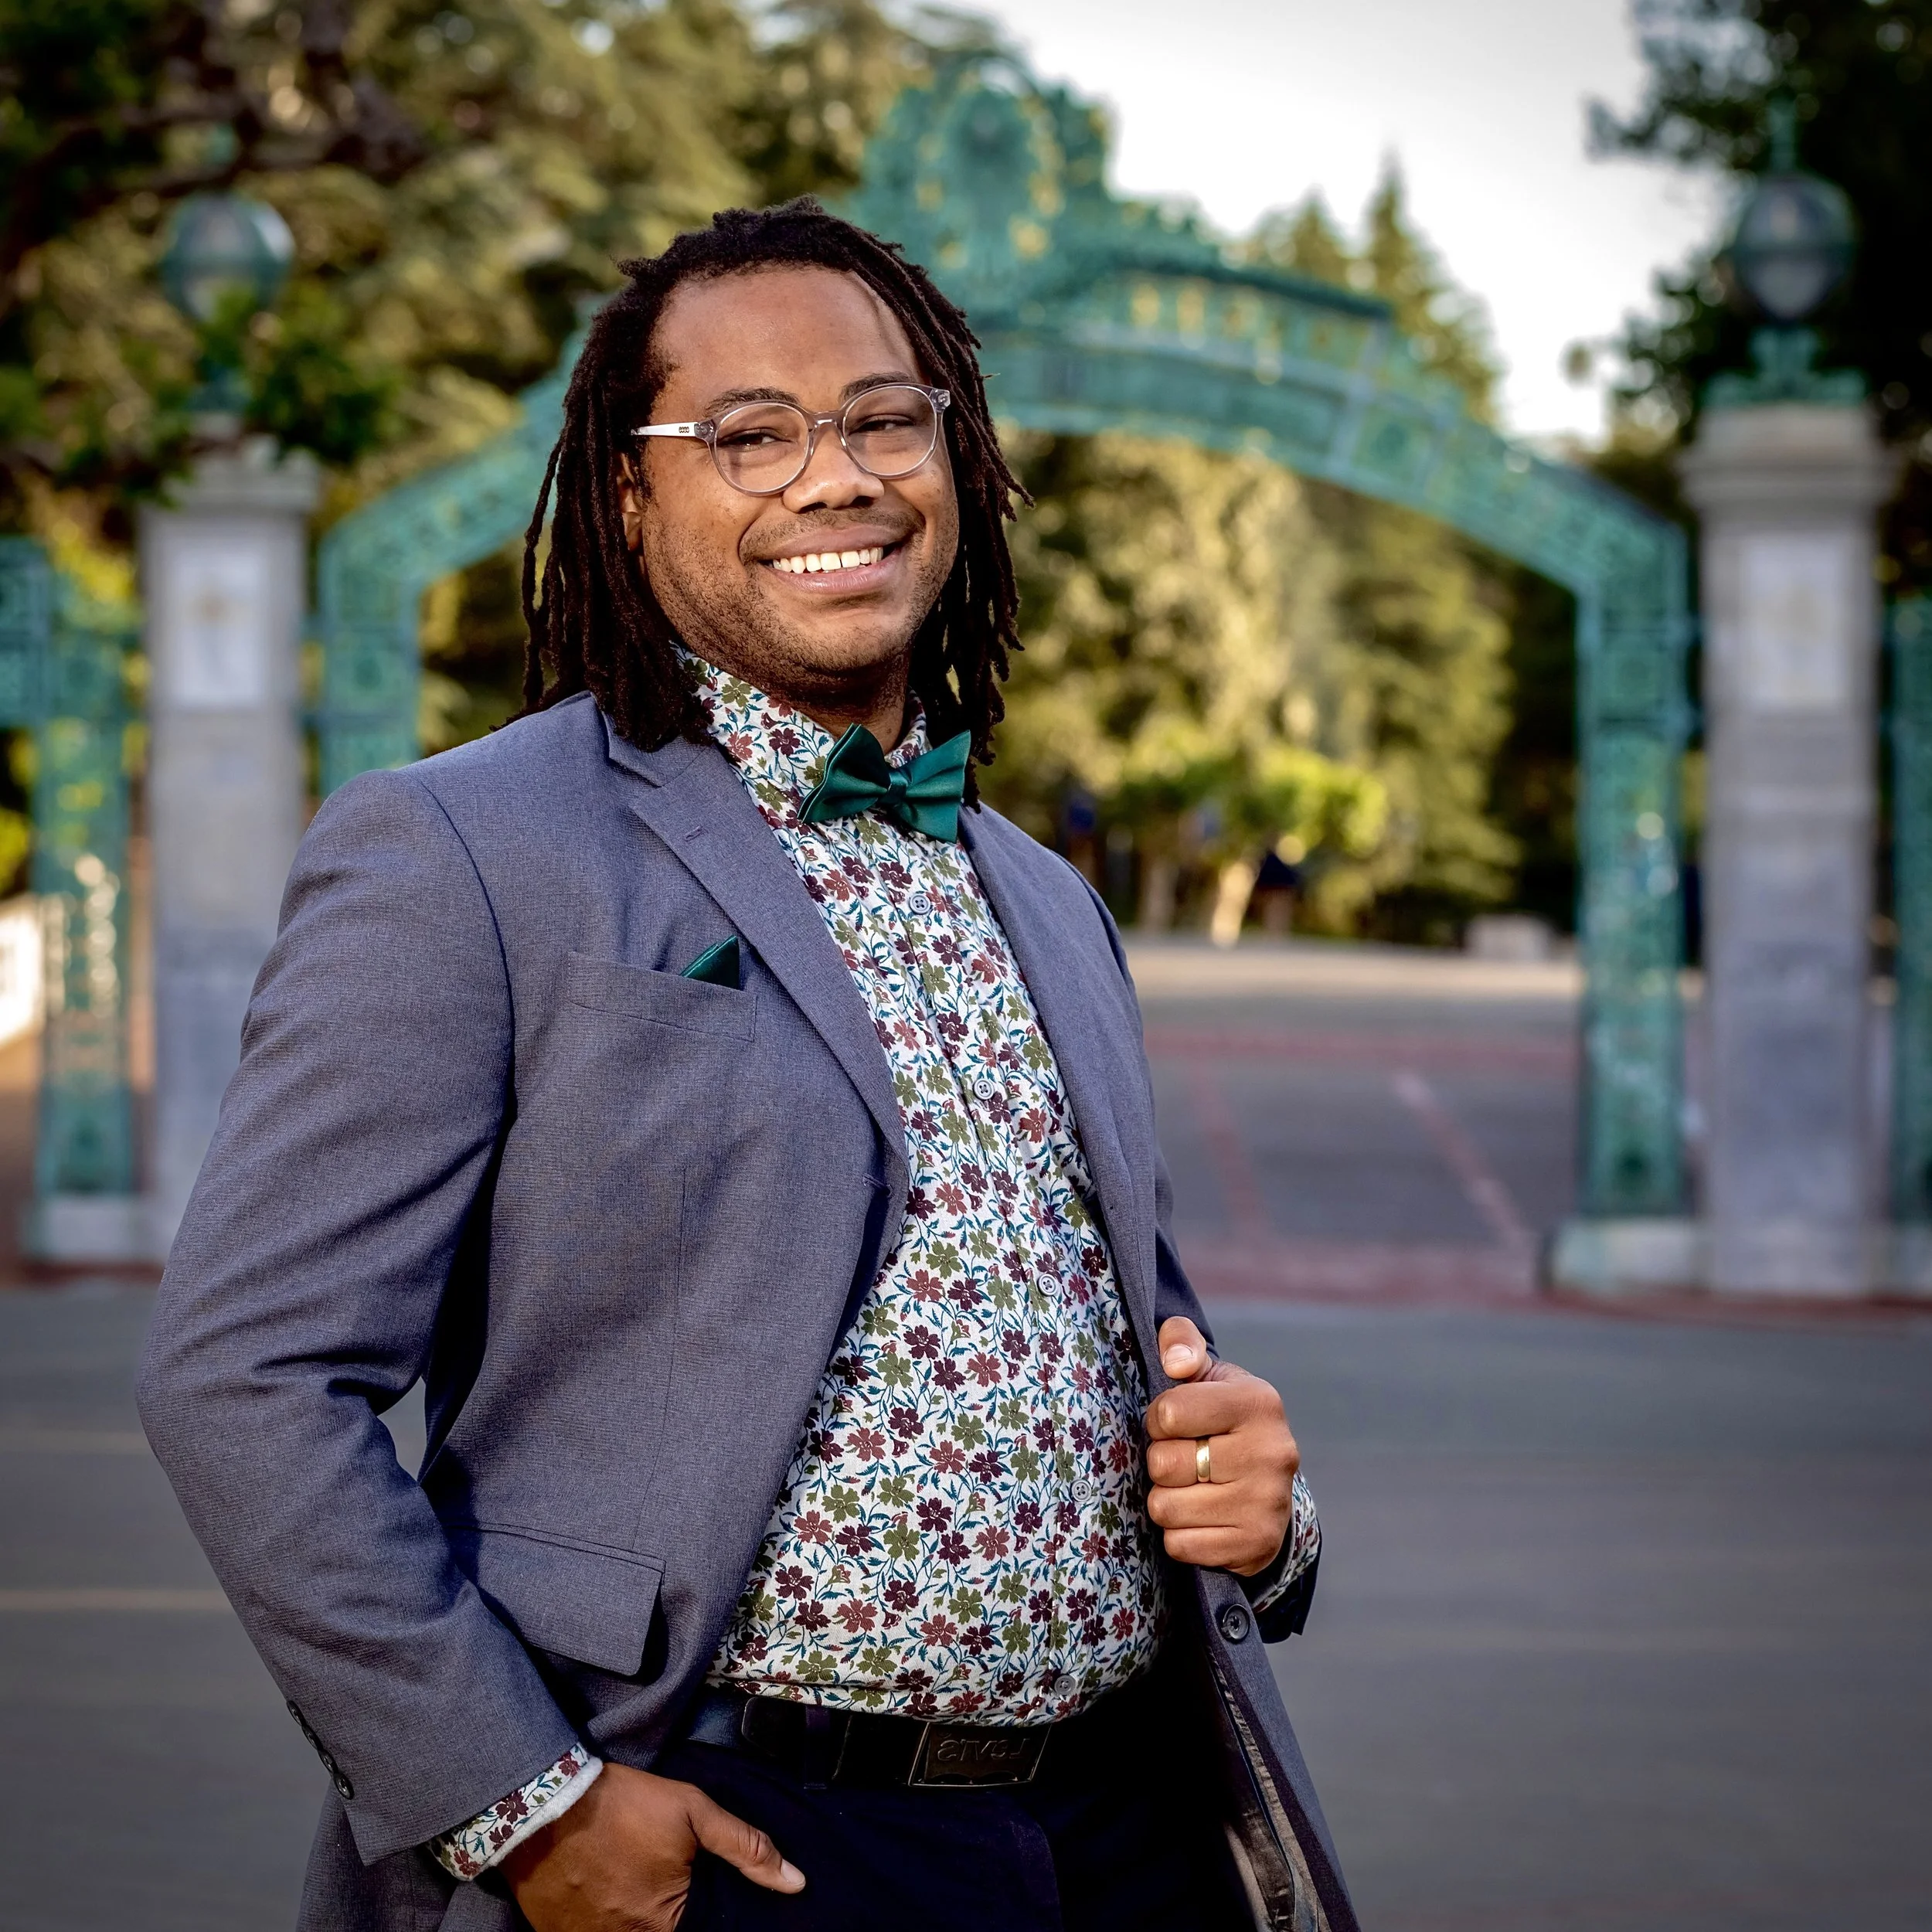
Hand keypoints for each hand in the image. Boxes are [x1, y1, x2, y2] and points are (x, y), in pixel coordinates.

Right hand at [501, 1761, 803, 1930]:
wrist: (545, 1803)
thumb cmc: (623, 1804)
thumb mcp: (692, 1811)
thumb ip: (745, 1848)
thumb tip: (795, 1883)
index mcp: (668, 1922)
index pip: (707, 1929)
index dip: (709, 1912)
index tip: (696, 1887)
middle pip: (667, 1931)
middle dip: (673, 1911)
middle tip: (661, 1876)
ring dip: (638, 1914)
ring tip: (633, 1880)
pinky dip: (607, 1916)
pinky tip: (609, 1887)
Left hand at [1143, 1316, 1298, 1576]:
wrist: (1268, 1488)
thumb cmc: (1222, 1422)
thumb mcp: (1207, 1375)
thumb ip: (1181, 1343)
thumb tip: (1174, 1361)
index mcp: (1259, 1401)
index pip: (1169, 1412)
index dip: (1159, 1420)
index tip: (1175, 1424)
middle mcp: (1272, 1451)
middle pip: (1163, 1464)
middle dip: (1161, 1463)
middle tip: (1185, 1460)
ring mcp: (1267, 1503)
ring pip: (1166, 1508)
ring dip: (1167, 1501)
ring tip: (1192, 1489)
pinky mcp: (1256, 1546)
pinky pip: (1179, 1546)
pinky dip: (1180, 1536)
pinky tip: (1202, 1520)